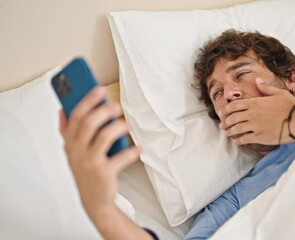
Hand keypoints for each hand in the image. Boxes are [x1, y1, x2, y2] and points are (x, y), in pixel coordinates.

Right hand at [59, 87, 139, 218]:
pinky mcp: (103, 173)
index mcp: (69, 142)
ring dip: (119, 127)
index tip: (99, 89)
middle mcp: (76, 151)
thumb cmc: (86, 170)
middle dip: (104, 110)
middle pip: (89, 123)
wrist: (93, 200)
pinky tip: (140, 148)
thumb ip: (67, 131)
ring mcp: (89, 162)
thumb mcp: (73, 151)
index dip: (88, 100)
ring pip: (104, 136)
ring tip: (127, 125)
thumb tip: (62, 110)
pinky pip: (121, 158)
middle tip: (117, 106)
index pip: (75, 116)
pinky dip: (132, 152)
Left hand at [219, 78, 294, 144]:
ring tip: (227, 133)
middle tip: (222, 125)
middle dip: (225, 122)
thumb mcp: (279, 92)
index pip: (234, 105)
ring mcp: (254, 126)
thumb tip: (258, 80)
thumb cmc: (290, 106)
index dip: (225, 110)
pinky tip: (237, 141)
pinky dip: (238, 140)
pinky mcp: (259, 137)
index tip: (222, 113)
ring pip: (235, 129)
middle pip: (232, 118)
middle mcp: (252, 114)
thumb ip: (266, 87)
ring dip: (229, 132)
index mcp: (255, 103)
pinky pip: (243, 139)